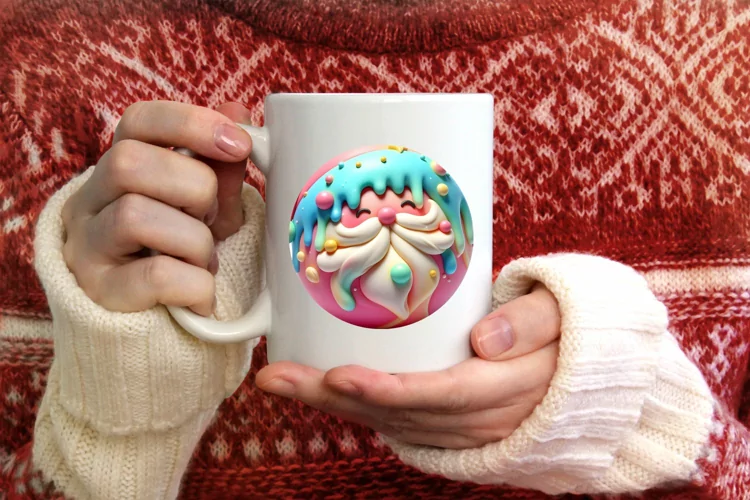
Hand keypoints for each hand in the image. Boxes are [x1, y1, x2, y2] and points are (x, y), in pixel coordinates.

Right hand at [62, 100, 253, 315]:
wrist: (158, 322)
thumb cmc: (183, 251)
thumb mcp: (208, 206)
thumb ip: (221, 164)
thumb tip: (239, 111)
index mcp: (122, 165)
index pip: (138, 121)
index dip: (189, 123)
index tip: (239, 144)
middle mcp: (91, 199)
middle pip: (129, 162)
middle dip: (193, 189)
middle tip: (211, 220)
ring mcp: (88, 245)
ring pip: (136, 216)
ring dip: (194, 242)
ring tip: (204, 261)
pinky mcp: (98, 291)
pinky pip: (154, 275)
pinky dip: (195, 284)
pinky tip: (202, 294)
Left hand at [256, 284, 560, 448]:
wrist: (585, 384)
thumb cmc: (569, 340)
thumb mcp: (564, 319)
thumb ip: (532, 323)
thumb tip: (484, 337)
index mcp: (499, 390)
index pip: (433, 395)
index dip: (384, 392)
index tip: (339, 376)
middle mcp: (472, 418)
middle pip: (392, 413)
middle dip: (330, 399)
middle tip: (276, 377)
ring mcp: (458, 428)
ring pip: (386, 421)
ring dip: (331, 405)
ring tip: (281, 380)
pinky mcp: (447, 424)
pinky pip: (395, 421)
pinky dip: (354, 409)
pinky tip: (318, 392)